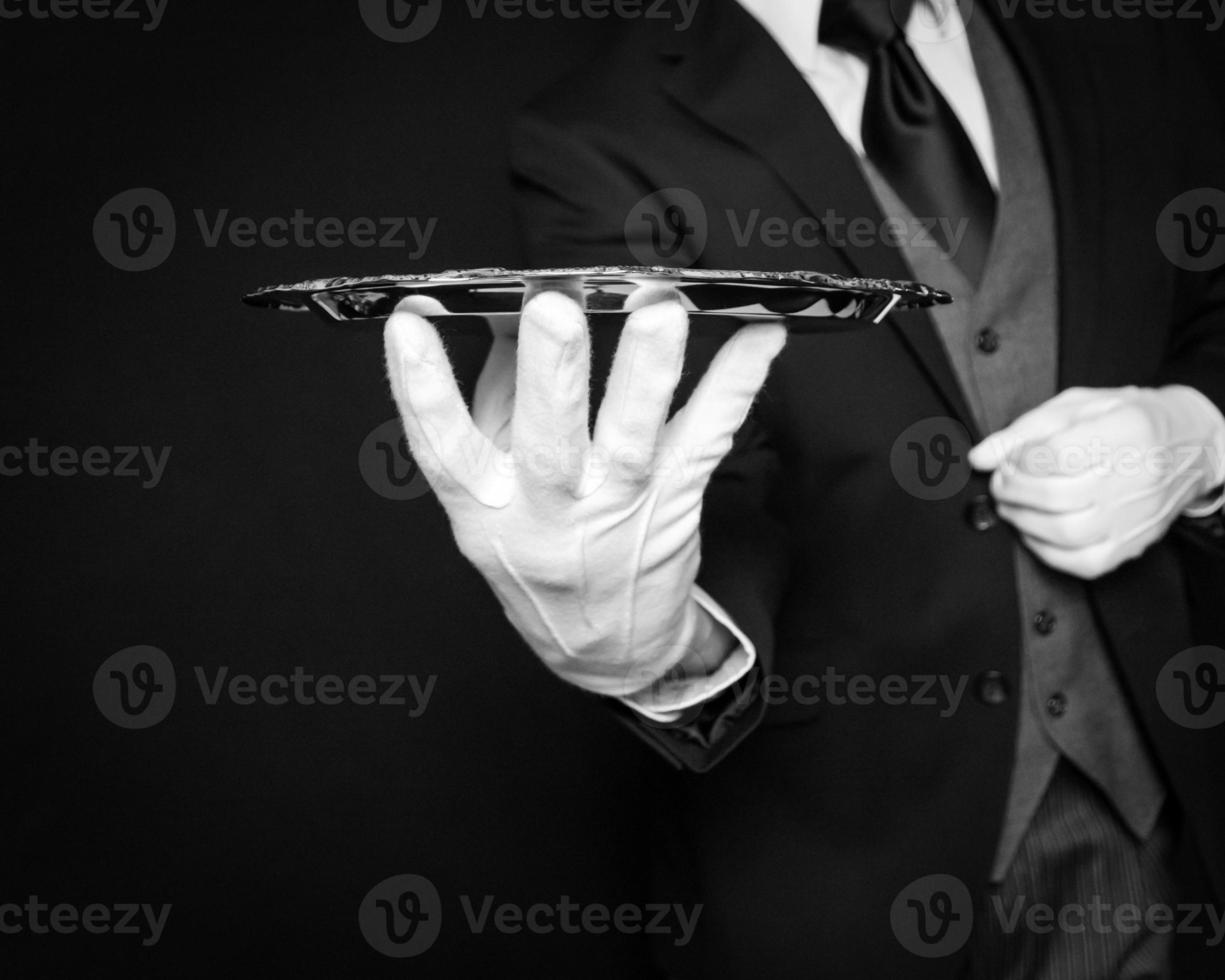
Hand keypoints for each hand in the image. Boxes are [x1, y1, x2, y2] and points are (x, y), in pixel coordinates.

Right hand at [384, 289, 785, 696]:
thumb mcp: (496, 488)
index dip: (420, 388)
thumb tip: (504, 307)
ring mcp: (618, 510)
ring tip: (660, 310)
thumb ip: (498, 397)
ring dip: (649, 371)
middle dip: (552, 372)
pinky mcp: (675, 503)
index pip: (444, 450)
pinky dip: (737, 385)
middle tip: (552, 307)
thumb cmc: (542, 547)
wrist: (604, 644)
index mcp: (488, 509)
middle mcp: (551, 513)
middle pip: (548, 444)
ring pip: (634, 440)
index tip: (409, 324)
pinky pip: (708, 440)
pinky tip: (760, 337)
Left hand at [968, 385, 1224, 578]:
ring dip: (1021, 519)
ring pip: (1065, 532)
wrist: (1189, 445)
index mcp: (1126, 431)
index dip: (1019, 459)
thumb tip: (980, 457)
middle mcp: (1136, 477)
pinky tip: (1035, 528)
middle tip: (1002, 482)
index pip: (1056, 455)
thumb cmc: (1127, 420)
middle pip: (1055, 496)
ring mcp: (1135, 516)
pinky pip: (1080, 562)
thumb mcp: (1079, 406)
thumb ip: (1025, 430)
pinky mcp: (1131, 544)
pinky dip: (1045, 549)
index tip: (1011, 457)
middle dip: (1012, 490)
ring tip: (1012, 503)